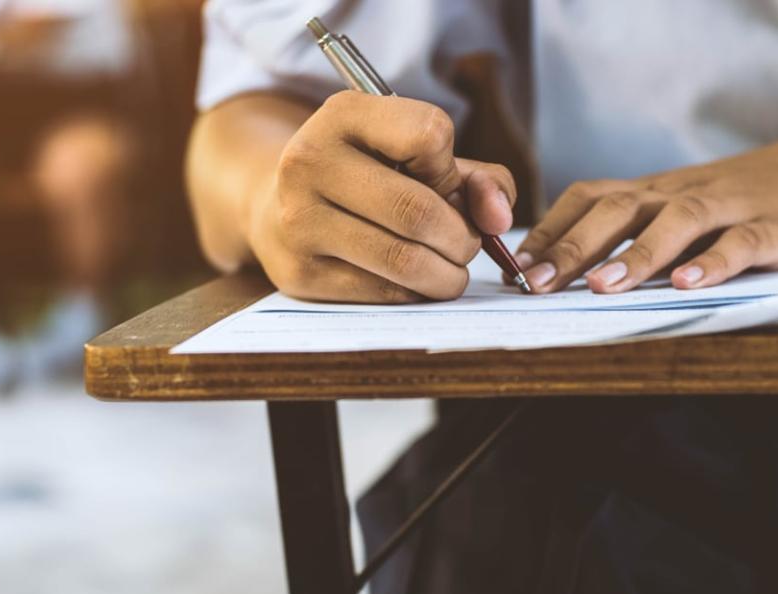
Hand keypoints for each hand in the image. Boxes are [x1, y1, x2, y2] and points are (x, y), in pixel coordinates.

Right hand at [251, 91, 515, 302]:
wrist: (277, 207)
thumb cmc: (368, 179)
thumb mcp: (418, 157)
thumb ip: (478, 178)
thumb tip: (499, 219)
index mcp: (343, 114)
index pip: (429, 135)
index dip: (454, 171)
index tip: (445, 186)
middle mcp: (310, 161)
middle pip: (418, 211)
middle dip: (463, 239)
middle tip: (467, 246)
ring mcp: (298, 220)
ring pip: (403, 261)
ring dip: (448, 275)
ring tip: (451, 271)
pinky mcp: (299, 273)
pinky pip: (382, 294)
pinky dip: (416, 294)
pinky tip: (414, 283)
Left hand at [515, 135, 777, 293]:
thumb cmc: (727, 202)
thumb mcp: (671, 209)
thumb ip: (627, 233)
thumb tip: (559, 269)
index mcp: (649, 192)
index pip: (588, 198)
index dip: (549, 230)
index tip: (513, 266)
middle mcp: (678, 194)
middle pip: (619, 209)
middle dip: (572, 246)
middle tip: (536, 284)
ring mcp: (726, 207)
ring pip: (676, 222)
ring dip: (636, 255)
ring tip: (600, 286)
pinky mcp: (770, 227)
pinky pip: (739, 243)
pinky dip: (712, 263)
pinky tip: (687, 285)